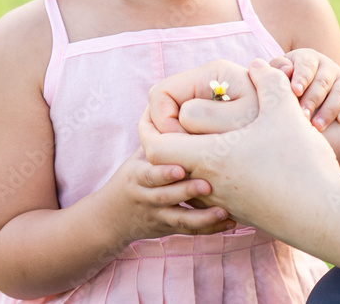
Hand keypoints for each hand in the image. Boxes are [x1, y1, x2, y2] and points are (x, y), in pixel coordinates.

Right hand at [97, 148, 234, 239]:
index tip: (180, 168)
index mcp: (137, 177)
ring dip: (202, 216)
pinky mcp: (167, 229)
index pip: (148, 175)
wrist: (110, 217)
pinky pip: (189, 231)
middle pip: (165, 196)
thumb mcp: (136, 159)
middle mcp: (146, 197)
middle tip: (207, 186)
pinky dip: (210, 228)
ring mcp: (157, 215)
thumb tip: (178, 108)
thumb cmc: (131, 178)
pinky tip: (229, 222)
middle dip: (186, 191)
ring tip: (223, 211)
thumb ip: (156, 142)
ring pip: (179, 219)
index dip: (163, 173)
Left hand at [139, 59, 339, 229]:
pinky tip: (231, 157)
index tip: (160, 112)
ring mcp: (222, 202)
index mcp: (207, 158)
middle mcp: (207, 184)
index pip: (153, 147)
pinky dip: (209, 173)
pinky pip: (209, 193)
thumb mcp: (286, 112)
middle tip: (177, 120)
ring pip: (187, 179)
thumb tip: (257, 65)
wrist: (328, 218)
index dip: (150, 127)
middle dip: (166, 140)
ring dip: (188, 157)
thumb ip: (268, 81)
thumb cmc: (303, 165)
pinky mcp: (240, 213)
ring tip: (204, 135)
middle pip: (165, 165)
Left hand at [270, 49, 339, 129]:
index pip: (306, 66)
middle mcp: (328, 67)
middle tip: (302, 115)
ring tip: (317, 126)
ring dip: (329, 110)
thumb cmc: (283, 86)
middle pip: (322, 82)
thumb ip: (277, 70)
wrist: (301, 96)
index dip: (301, 78)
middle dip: (312, 99)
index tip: (295, 91)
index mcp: (307, 58)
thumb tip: (286, 69)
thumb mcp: (277, 75)